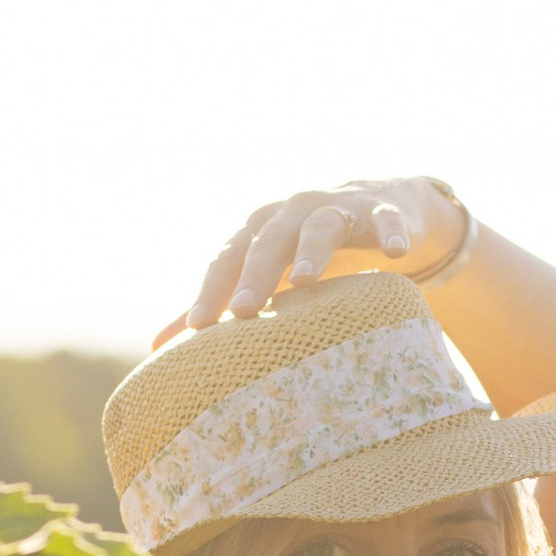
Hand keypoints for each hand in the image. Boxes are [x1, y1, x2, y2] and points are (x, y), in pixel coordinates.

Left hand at [168, 176, 469, 336]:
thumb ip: (219, 304)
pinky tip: (395, 255)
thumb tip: (160, 348)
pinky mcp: (382, 211)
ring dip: (312, 251)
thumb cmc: (308, 250)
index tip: (197, 330)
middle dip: (254, 275)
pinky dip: (391, 232)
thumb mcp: (266, 274)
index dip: (211, 290)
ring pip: (320, 226)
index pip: (227, 260)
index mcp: (258, 230)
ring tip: (305, 282)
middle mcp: (291, 213)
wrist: (377, 207)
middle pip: (267, 243)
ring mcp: (337, 208)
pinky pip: (387, 220)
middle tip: (242, 311)